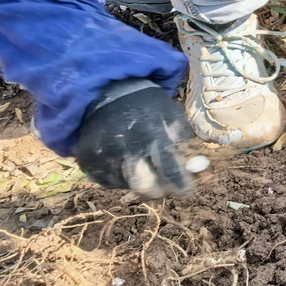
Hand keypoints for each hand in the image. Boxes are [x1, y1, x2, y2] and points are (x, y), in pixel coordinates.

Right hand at [74, 79, 194, 197]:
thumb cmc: (147, 107)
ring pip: (126, 186)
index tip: (188, 190)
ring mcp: (103, 156)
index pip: (168, 167)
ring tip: (145, 166)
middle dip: (159, 190)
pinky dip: (121, 178)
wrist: (107, 95)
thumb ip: (183, 141)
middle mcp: (124, 147)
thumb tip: (198, 168)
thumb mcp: (171, 115)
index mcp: (150, 133)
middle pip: (144, 185)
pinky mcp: (87, 163)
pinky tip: (126, 162)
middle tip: (167, 187)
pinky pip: (108, 182)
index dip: (180, 183)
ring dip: (140, 182)